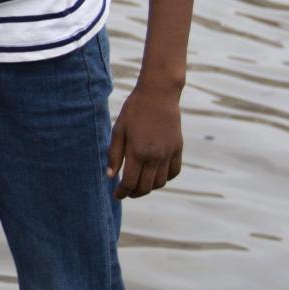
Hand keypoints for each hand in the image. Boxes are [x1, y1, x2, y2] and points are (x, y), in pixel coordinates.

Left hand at [107, 84, 183, 198]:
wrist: (158, 94)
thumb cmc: (134, 110)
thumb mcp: (118, 130)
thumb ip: (114, 155)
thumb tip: (110, 176)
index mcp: (138, 152)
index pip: (130, 183)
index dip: (121, 192)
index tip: (115, 195)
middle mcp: (155, 156)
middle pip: (145, 187)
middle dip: (134, 193)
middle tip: (125, 191)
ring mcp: (169, 153)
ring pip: (160, 183)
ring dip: (149, 187)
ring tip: (139, 184)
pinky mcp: (178, 148)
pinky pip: (174, 172)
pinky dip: (165, 178)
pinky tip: (155, 175)